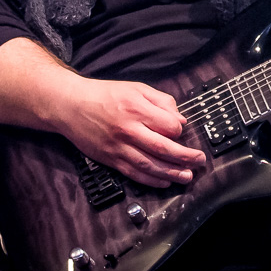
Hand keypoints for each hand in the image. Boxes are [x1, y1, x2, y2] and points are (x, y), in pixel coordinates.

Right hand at [58, 77, 206, 188]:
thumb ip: (161, 101)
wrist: (70, 106)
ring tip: (187, 177)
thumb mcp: (136, 88)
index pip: (167, 125)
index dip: (180, 130)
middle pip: (162, 148)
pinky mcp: (110, 159)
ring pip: (149, 165)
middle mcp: (128, 130)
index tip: (183, 131)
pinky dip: (151, 181)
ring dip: (171, 173)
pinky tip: (164, 182)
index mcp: (136, 109)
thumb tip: (180, 119)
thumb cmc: (104, 95)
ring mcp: (118, 147)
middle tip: (200, 161)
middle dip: (185, 157)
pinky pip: (134, 174)